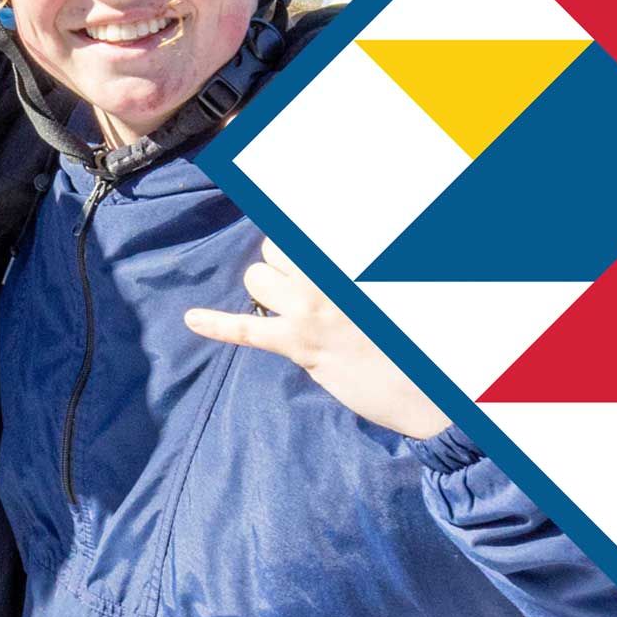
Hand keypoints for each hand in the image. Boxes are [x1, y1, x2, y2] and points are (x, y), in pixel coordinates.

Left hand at [183, 237, 451, 439]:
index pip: (299, 231)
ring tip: (290, 306)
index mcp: (348, 260)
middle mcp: (326, 277)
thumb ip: (345, 266)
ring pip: (257, 277)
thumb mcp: (385, 283)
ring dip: (266, 290)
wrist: (424, 386)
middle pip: (274, 248)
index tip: (291, 231)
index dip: (295, 241)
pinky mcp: (299, 345)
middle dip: (281, 265)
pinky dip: (217, 324)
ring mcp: (310, 310)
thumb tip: (310, 253)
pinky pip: (247, 330)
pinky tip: (192, 319)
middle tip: (304, 286)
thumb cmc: (408, 334)